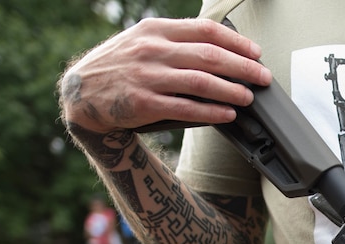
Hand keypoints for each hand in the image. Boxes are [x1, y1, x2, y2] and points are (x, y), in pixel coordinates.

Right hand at [59, 18, 271, 133]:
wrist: (82, 94)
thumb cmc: (120, 67)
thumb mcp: (142, 41)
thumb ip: (175, 41)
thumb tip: (219, 49)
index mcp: (155, 30)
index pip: (205, 30)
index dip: (236, 42)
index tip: (256, 52)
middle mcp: (151, 50)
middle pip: (209, 55)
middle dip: (243, 66)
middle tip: (263, 77)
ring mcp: (147, 77)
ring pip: (200, 81)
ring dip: (231, 90)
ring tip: (249, 97)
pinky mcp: (143, 103)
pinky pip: (186, 108)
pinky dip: (211, 111)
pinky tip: (227, 113)